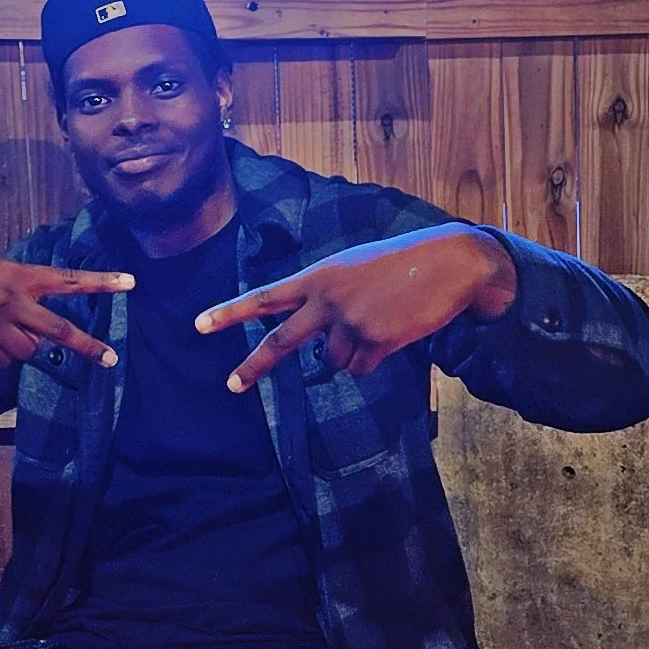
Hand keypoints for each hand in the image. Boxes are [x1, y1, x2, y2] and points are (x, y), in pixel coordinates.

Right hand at [0, 259, 134, 368]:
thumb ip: (21, 289)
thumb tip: (45, 320)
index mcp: (18, 275)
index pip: (68, 280)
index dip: (101, 282)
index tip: (131, 283)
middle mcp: (10, 301)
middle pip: (58, 330)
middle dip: (87, 346)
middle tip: (110, 358)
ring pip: (27, 352)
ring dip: (21, 346)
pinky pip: (2, 362)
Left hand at [195, 225, 516, 391]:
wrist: (450, 263)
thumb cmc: (402, 263)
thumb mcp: (354, 269)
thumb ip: (328, 298)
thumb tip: (321, 350)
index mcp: (319, 276)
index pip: (265, 297)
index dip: (230, 312)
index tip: (198, 325)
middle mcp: (328, 299)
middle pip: (281, 341)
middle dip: (254, 365)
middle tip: (231, 385)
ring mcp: (351, 322)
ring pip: (333, 362)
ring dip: (350, 353)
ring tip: (378, 323)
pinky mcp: (377, 342)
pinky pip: (361, 369)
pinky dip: (373, 359)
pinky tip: (393, 333)